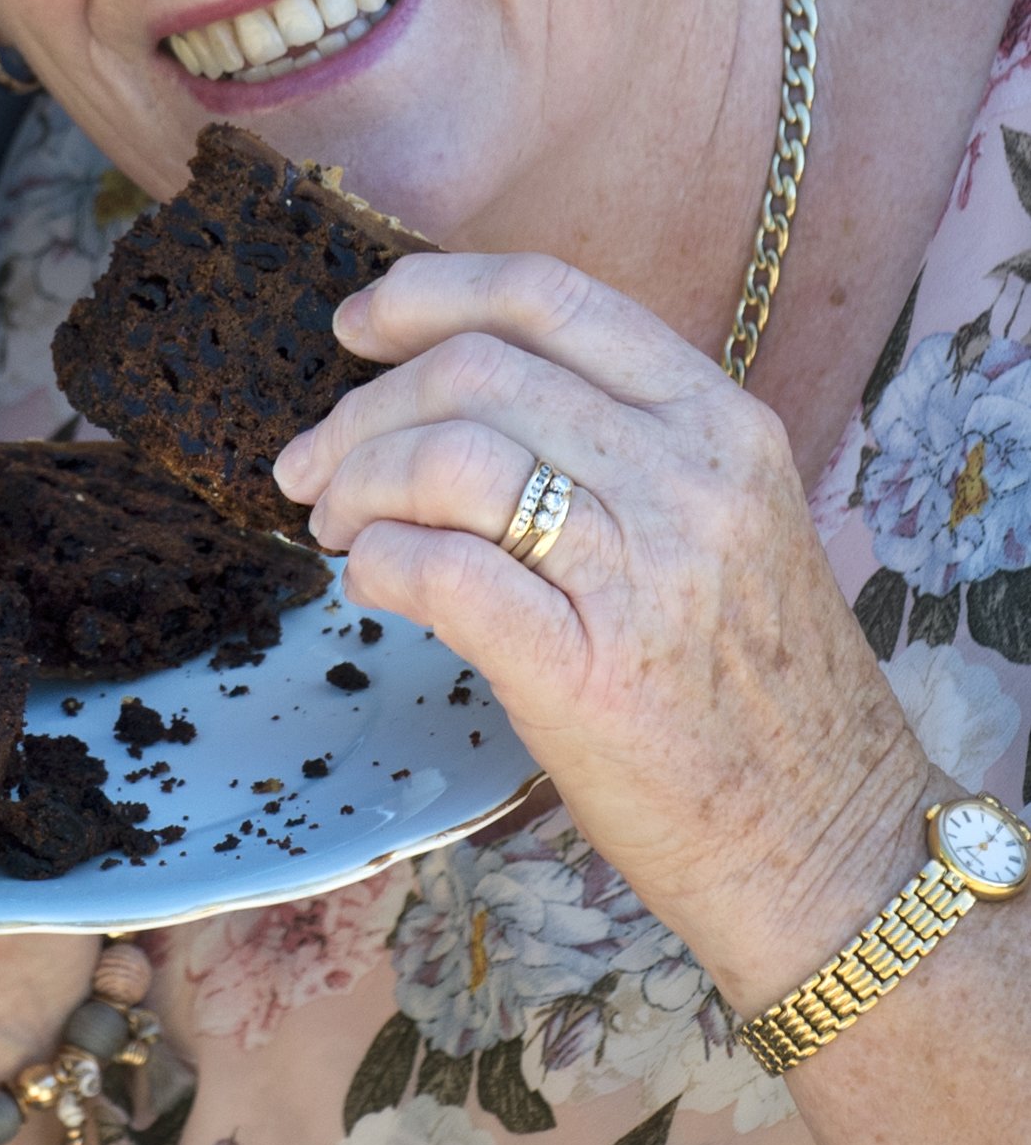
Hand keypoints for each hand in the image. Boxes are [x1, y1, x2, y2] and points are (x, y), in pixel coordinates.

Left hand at [272, 252, 933, 1011]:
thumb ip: (612, 439)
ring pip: (448, 459)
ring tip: (335, 525)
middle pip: (476, 372)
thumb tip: (441, 391)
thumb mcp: (723, 518)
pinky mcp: (589, 670)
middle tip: (313, 466)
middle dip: (363, 410)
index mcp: (719, 420)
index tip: (356, 325)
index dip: (429, 295)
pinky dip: (379, 562)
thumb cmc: (752, 687)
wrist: (832, 849)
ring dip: (357, 482)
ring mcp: (644, 572)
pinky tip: (371, 582)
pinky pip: (442, 570)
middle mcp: (689, 477)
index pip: (548, 295)